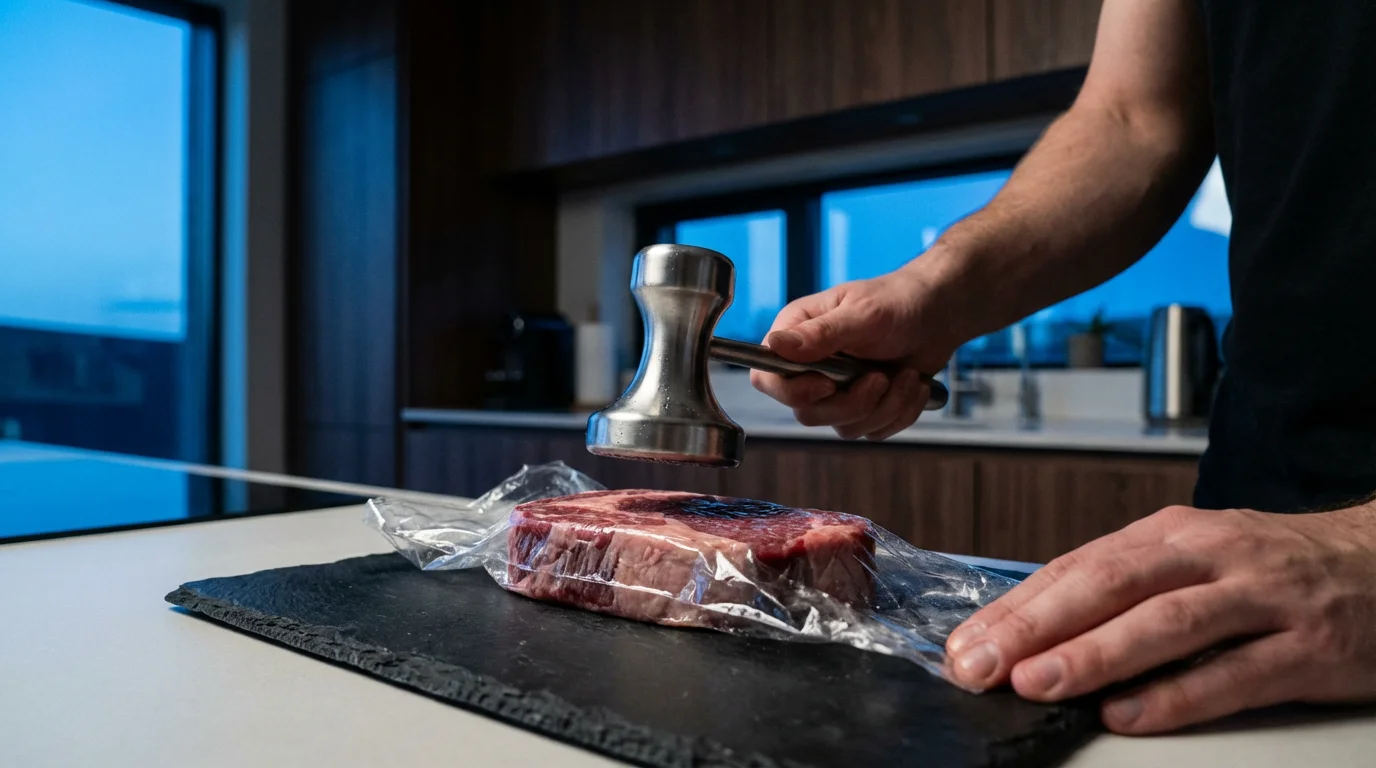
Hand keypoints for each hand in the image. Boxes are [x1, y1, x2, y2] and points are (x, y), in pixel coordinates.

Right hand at [750, 269, 955, 439]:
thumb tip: (775, 345)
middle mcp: (810, 367)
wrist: (938, 315)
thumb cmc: (898, 302)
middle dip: (853, 403)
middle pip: (807, 413)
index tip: (828, 384)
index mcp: (797, 336)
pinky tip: (912, 384)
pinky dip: (900, 412)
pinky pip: (872, 431)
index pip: (767, 378)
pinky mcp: (862, 408)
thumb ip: (821, 333)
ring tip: (906, 375)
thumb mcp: (862, 314)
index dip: (792, 391)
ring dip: (885, 406)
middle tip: (880, 377)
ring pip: (843, 427)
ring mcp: (836, 391)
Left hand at [944, 504, 1375, 733]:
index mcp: (1171, 534)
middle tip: (980, 665)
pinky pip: (1234, 674)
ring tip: (1037, 683)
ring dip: (1093, 654)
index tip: (966, 643)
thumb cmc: (1271, 567)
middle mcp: (1211, 557)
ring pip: (1166, 623)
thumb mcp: (1194, 558)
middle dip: (1035, 627)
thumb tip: (1034, 628)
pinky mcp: (1308, 648)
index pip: (1076, 566)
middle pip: (1109, 584)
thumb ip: (1126, 587)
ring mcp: (1262, 599)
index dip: (1016, 607)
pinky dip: (1176, 696)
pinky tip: (1128, 715)